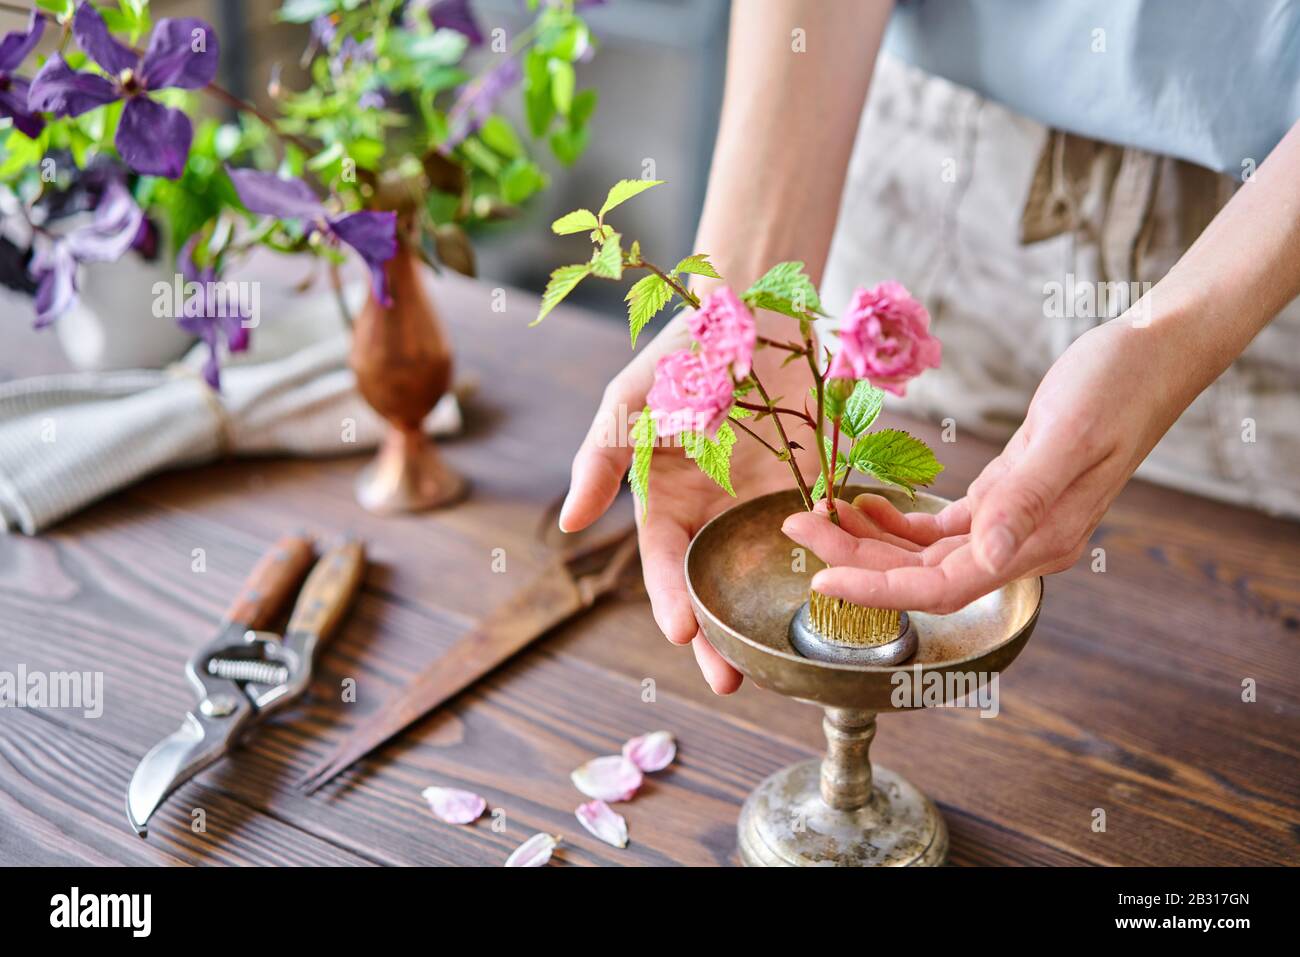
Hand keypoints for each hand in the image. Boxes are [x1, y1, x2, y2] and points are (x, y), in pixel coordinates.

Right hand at [561, 313, 814, 693]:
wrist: (751, 310)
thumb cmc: (679, 354)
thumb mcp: (629, 405)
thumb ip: (600, 462)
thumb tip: (570, 526)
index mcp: (669, 501)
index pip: (664, 562)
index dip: (669, 597)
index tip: (681, 631)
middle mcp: (715, 514)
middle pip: (714, 587)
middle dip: (719, 637)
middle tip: (728, 681)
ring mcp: (765, 506)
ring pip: (766, 575)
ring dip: (770, 618)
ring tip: (780, 661)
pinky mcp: (814, 489)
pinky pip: (823, 537)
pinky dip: (828, 571)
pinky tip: (838, 602)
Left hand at [782, 320, 1182, 610]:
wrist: (1151, 352)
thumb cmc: (1117, 385)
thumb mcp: (1067, 435)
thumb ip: (1025, 498)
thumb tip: (986, 555)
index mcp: (1039, 540)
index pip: (943, 587)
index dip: (879, 589)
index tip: (822, 577)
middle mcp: (1023, 542)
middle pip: (923, 574)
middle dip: (856, 557)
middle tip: (796, 524)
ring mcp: (1014, 522)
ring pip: (925, 552)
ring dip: (869, 539)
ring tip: (817, 512)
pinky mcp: (1005, 495)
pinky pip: (941, 526)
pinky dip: (898, 519)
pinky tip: (865, 503)